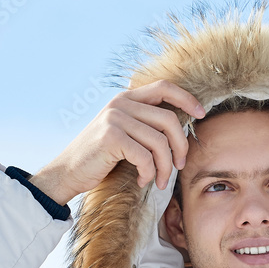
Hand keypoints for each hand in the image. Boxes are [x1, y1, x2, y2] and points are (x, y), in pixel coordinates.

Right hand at [29, 80, 205, 205]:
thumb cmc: (101, 157)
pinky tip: (142, 180)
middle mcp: (120, 103)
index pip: (164, 87)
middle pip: (169, 120)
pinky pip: (145, 157)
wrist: (67, 172)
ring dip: (165, 167)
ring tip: (160, 181)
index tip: (201, 115)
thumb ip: (146, 125)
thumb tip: (181, 130)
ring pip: (160, 142)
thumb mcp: (124, 133)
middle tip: (179, 166)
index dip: (187, 98)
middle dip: (181, 147)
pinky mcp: (111, 137)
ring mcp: (114, 118)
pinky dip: (148, 173)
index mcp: (127, 98)